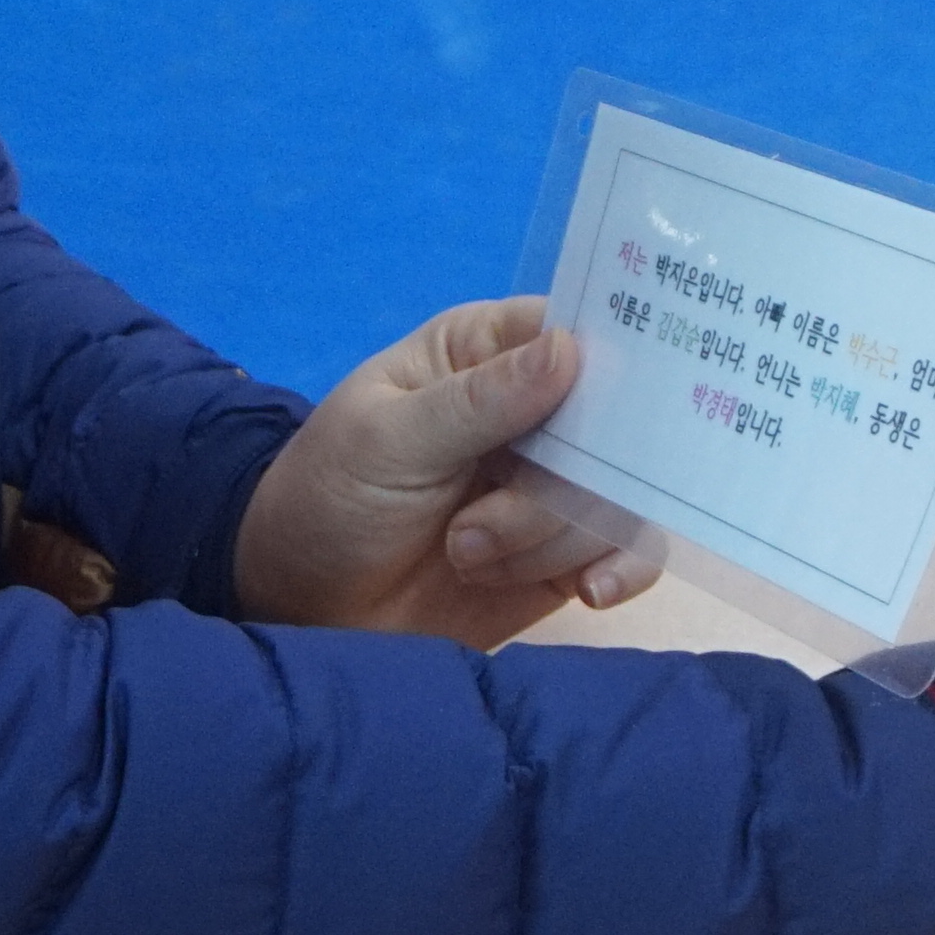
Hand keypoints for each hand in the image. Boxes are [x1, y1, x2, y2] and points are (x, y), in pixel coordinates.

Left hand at [233, 297, 658, 643]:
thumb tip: (569, 350)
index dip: (610, 358)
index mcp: (486, 352)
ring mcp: (555, 485)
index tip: (611, 405)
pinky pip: (631, 551)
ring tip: (467, 553)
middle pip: (614, 422)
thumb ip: (476, 401)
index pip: (576, 328)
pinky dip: (618, 571)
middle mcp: (536, 411)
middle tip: (488, 512)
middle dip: (565, 478)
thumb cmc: (329, 497)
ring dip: (549, 535)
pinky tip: (586, 592)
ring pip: (619, 494)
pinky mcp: (567, 552)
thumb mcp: (386, 440)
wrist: (303, 606)